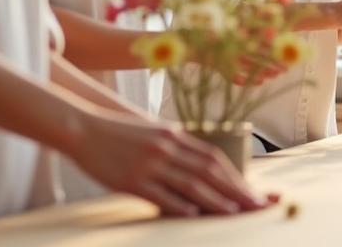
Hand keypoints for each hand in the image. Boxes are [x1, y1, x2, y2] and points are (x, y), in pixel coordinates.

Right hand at [63, 110, 259, 215]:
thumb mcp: (155, 132)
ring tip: (236, 212)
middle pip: (209, 172)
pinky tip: (194, 214)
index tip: (255, 191)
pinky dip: (179, 205)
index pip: (214, 159)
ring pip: (189, 184)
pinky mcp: (130, 181)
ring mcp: (149, 164)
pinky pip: (160, 195)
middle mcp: (167, 148)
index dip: (237, 177)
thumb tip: (203, 166)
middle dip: (237, 190)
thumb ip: (179, 147)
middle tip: (259, 205)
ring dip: (215, 199)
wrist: (83, 127)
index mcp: (175, 135)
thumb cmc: (120, 133)